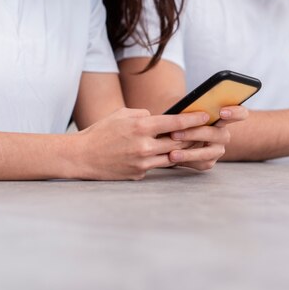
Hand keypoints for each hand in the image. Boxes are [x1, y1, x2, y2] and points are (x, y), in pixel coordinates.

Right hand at [73, 108, 209, 179]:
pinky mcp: (139, 174)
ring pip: (172, 156)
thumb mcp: (121, 114)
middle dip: (194, 136)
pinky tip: (166, 155)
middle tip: (206, 131)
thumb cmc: (101, 132)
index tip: (206, 116)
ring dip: (182, 150)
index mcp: (140, 127)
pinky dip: (161, 159)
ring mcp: (142, 162)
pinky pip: (156, 166)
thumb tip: (159, 119)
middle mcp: (144, 146)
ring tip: (193, 144)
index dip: (193, 120)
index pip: (175, 123)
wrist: (81, 156)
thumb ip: (143, 115)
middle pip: (179, 142)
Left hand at [168, 105, 248, 170]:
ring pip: (208, 153)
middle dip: (194, 134)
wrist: (172, 132)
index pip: (240, 113)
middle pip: (216, 134)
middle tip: (175, 134)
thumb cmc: (180, 116)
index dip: (235, 112)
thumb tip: (182, 111)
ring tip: (172, 154)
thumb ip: (189, 109)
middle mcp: (223, 134)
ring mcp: (218, 149)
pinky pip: (200, 163)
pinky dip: (186, 161)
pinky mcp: (209, 161)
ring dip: (189, 153)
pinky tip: (172, 158)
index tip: (221, 112)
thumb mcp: (184, 109)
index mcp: (223, 116)